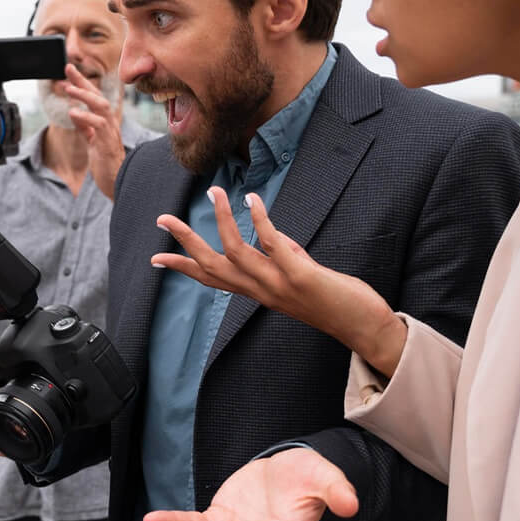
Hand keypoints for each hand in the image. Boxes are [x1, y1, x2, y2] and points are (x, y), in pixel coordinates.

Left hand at [62, 65, 124, 199]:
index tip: (68, 69)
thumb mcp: (91, 141)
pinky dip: (86, 117)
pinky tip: (73, 113)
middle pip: (98, 95)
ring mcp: (110, 132)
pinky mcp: (107, 143)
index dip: (81, 82)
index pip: (93, 96)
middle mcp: (110, 123)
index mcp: (104, 121)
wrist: (115, 182)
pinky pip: (98, 125)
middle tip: (68, 69)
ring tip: (68, 88)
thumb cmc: (105, 162)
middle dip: (83, 81)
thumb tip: (74, 112)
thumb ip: (84, 127)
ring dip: (84, 96)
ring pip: (101, 106)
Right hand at [151, 189, 406, 376]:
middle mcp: (261, 291)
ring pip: (235, 252)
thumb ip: (283, 256)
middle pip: (211, 265)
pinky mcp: (300, 277)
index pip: (212, 279)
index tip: (156, 258)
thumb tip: (270, 233)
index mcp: (257, 292)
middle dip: (185, 241)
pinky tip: (252, 199)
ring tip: (213, 193)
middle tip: (163, 219)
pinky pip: (272, 245)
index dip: (182, 268)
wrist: (364, 328)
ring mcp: (278, 285)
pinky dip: (260, 220)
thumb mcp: (300, 276)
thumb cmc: (336, 303)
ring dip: (222, 220)